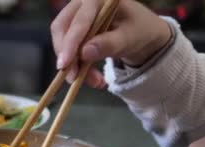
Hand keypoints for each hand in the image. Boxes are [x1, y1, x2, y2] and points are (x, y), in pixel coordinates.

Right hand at [51, 0, 171, 87]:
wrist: (143, 33)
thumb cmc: (140, 30)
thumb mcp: (129, 38)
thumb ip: (109, 44)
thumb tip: (84, 53)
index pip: (79, 21)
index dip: (70, 43)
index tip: (65, 64)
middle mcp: (82, 3)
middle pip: (62, 29)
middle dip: (67, 56)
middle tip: (73, 78)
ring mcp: (76, 16)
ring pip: (62, 41)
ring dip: (72, 64)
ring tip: (94, 81)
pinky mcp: (73, 30)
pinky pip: (66, 48)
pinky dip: (76, 64)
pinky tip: (91, 77)